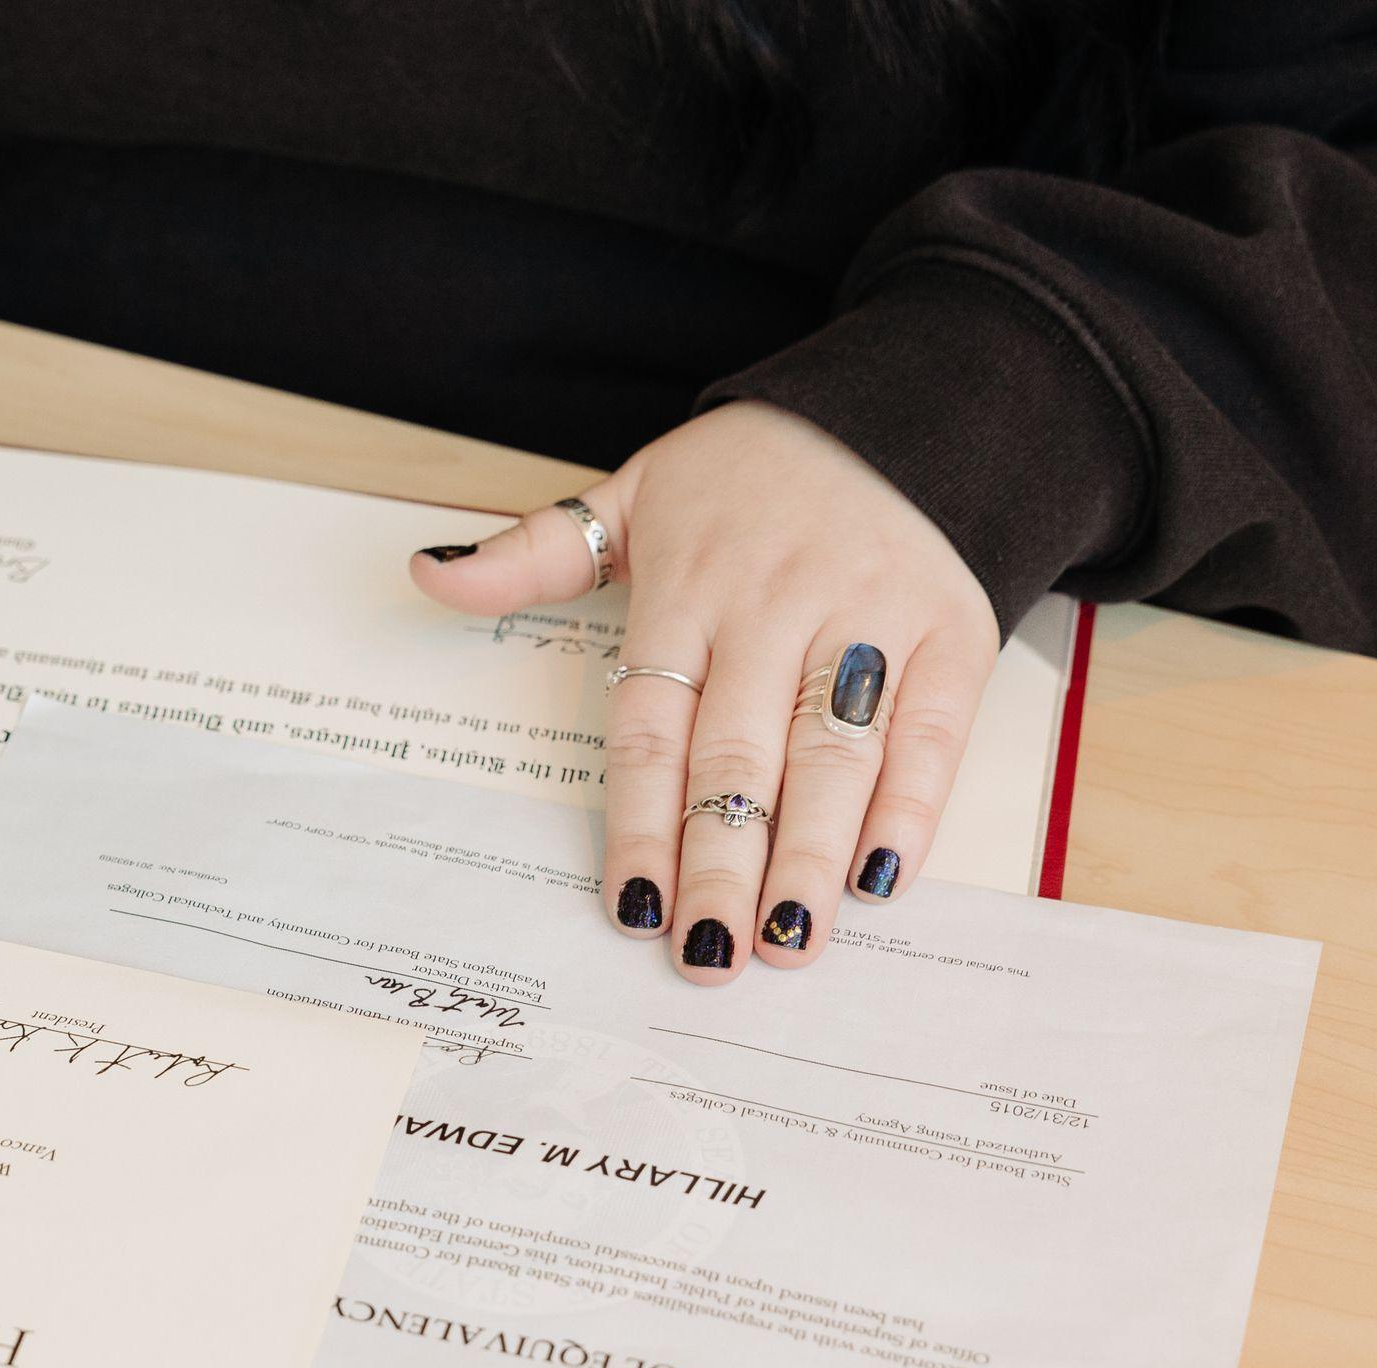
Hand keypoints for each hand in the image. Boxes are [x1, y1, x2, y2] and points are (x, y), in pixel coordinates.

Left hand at [409, 401, 996, 982]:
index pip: (651, 730)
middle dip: (722, 865)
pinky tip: (880, 879)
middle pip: (738, 759)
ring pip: (832, 756)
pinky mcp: (951, 632)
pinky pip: (930, 733)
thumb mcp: (637, 490)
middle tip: (710, 957)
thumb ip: (537, 553)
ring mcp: (868, 619)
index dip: (641, 826)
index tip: (633, 909)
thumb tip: (425, 574)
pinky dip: (910, 808)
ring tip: (788, 942)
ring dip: (810, 857)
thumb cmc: (755, 472)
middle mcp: (774, 608)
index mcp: (688, 588)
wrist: (909, 402)